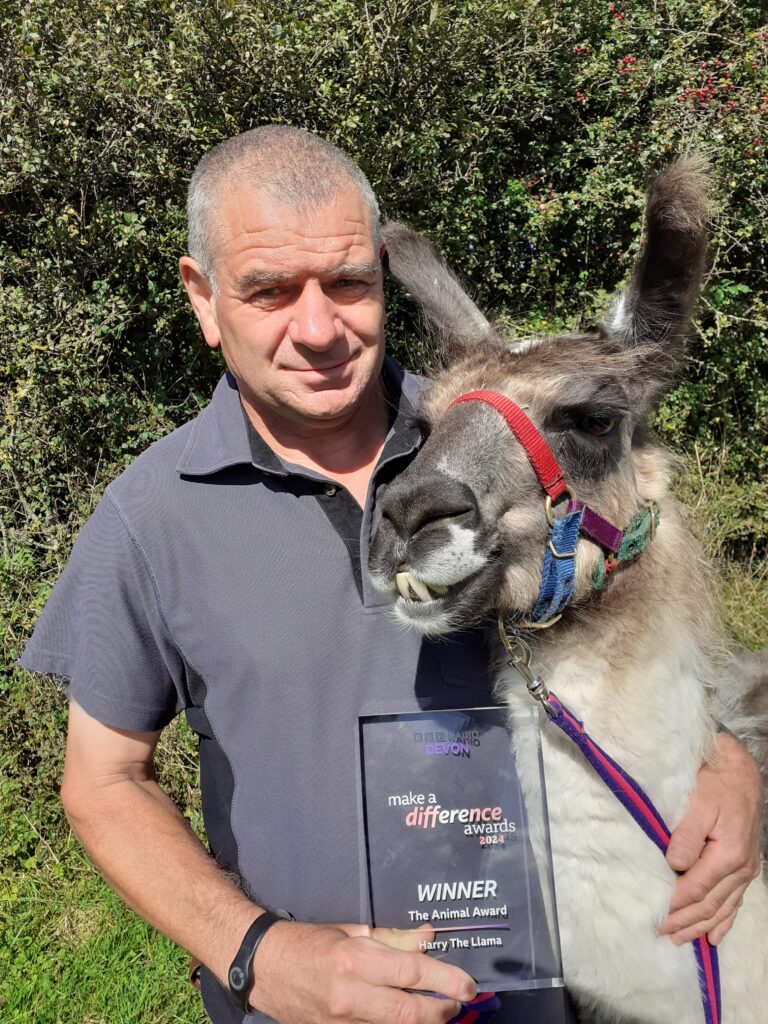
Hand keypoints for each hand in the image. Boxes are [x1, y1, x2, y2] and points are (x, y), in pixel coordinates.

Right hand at [249, 920, 475, 1022]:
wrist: (265, 968)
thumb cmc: (311, 943)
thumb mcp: (353, 932)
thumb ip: (394, 938)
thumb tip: (429, 939)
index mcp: (355, 960)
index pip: (412, 973)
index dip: (445, 980)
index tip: (468, 985)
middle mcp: (350, 995)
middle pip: (409, 1014)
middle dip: (442, 1012)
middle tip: (457, 1003)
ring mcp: (342, 1023)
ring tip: (437, 1012)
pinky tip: (408, 1020)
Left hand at [660, 731, 762, 945]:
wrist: (740, 772)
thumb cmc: (715, 783)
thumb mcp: (699, 802)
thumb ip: (687, 835)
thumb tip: (675, 865)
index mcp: (729, 854)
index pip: (696, 888)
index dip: (675, 905)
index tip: (655, 916)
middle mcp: (741, 868)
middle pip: (709, 904)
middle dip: (684, 921)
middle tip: (660, 933)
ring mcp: (745, 871)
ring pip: (722, 908)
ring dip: (700, 926)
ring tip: (679, 939)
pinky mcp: (745, 869)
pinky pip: (735, 902)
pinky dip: (723, 922)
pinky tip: (714, 937)